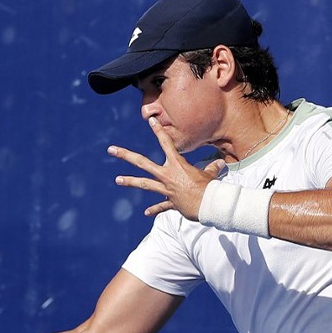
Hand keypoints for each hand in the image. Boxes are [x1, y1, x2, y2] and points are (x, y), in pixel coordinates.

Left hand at [110, 116, 228, 219]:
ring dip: (130, 181)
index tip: (151, 120)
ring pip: (144, 184)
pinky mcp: (170, 202)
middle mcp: (167, 175)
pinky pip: (160, 206)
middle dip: (126, 155)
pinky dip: (154, 209)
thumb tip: (220, 164)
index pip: (166, 143)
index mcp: (177, 165)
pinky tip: (146, 212)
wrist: (209, 204)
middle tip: (111, 149)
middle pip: (142, 162)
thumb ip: (211, 168)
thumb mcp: (210, 174)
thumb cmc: (210, 187)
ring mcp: (166, 189)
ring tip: (117, 179)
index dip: (158, 131)